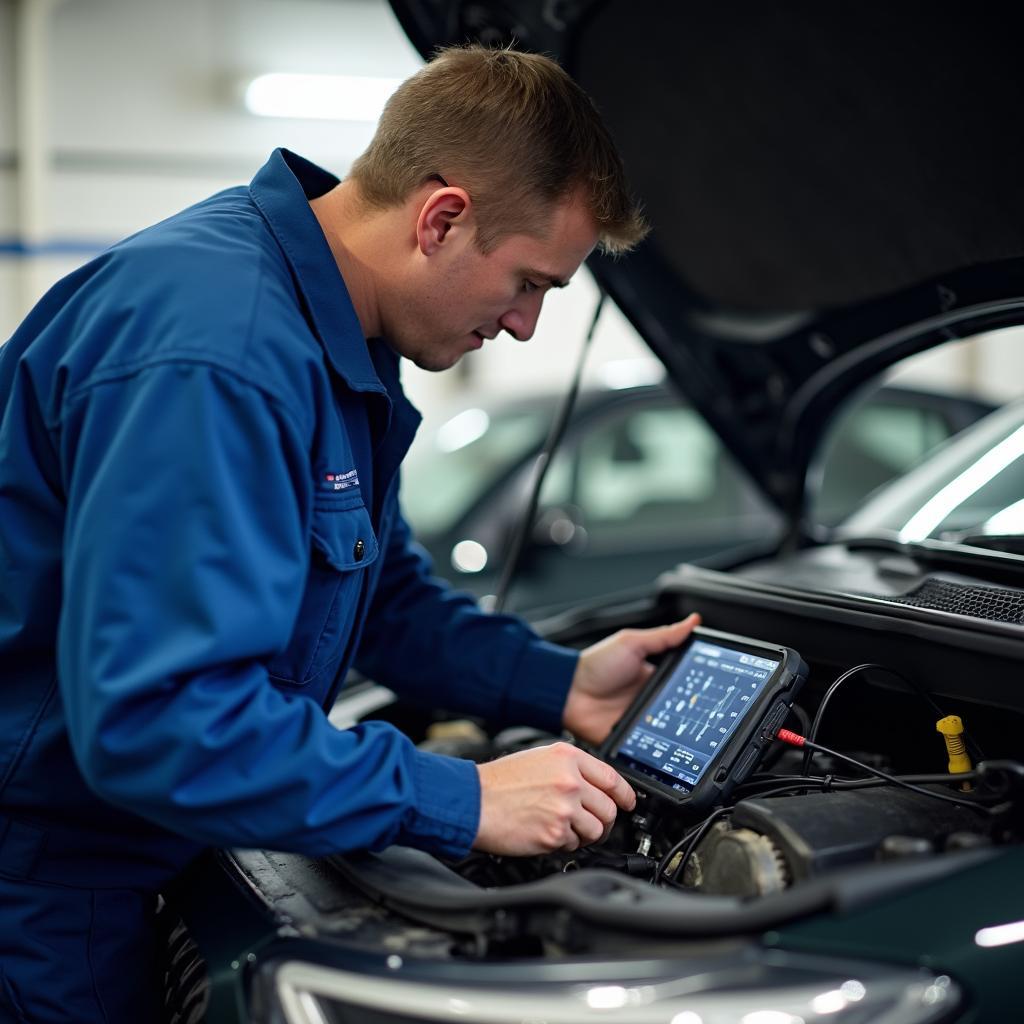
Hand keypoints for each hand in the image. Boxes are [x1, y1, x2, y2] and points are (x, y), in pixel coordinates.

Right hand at [473, 742, 635, 854]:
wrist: (473, 801)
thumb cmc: (498, 782)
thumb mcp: (538, 758)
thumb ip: (569, 768)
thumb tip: (594, 785)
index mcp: (567, 757)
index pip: (612, 778)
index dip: (625, 795)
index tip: (628, 803)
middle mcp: (570, 780)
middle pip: (609, 808)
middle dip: (603, 820)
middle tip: (590, 823)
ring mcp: (564, 808)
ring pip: (596, 830)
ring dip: (584, 835)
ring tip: (564, 829)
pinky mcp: (554, 833)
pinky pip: (574, 845)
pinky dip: (564, 844)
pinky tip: (546, 833)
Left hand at [562, 613, 700, 744]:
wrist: (568, 691)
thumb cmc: (595, 664)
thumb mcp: (631, 643)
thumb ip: (663, 636)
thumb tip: (693, 621)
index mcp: (654, 677)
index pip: (684, 685)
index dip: (700, 689)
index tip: (717, 693)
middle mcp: (650, 700)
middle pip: (680, 710)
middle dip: (693, 715)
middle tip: (705, 717)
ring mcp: (641, 721)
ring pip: (669, 732)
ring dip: (678, 733)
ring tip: (690, 735)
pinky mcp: (631, 739)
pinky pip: (649, 749)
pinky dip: (659, 751)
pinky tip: (668, 750)